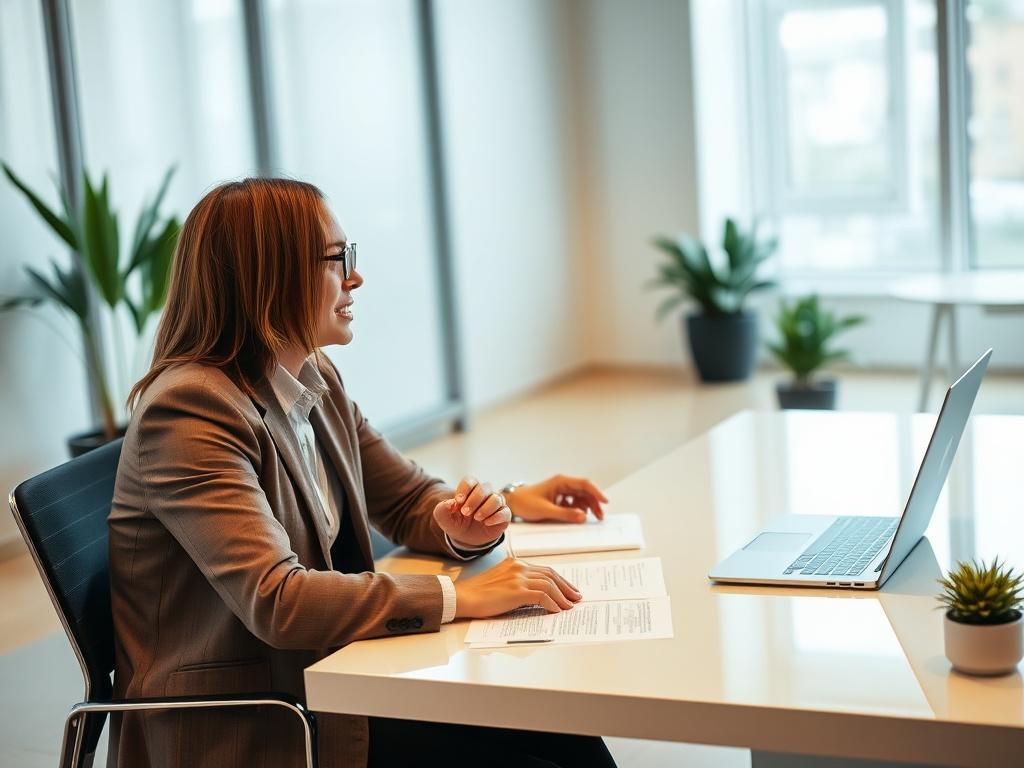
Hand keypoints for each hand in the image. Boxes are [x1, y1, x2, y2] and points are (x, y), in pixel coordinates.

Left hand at [433, 476, 511, 547]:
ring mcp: (496, 504)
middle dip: (474, 500)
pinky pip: (506, 512)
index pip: (470, 481)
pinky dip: (496, 517)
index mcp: (470, 490)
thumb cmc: (456, 523)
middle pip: (485, 487)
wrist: (465, 538)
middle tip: (465, 512)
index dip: (465, 489)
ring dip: (486, 508)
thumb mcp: (444, 518)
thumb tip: (451, 502)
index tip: (458, 501)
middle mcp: (485, 494)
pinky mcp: (504, 516)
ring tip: (477, 518)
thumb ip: (442, 509)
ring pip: (497, 498)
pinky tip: (487, 523)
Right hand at [454, 556, 581, 617]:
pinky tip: (556, 611)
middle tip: (576, 597)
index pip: (544, 570)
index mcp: (515, 564)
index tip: (568, 589)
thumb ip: (516, 582)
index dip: (559, 580)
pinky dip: (553, 603)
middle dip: (566, 587)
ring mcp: (518, 578)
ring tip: (569, 607)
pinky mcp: (517, 591)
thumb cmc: (478, 593)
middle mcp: (519, 567)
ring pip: (549, 585)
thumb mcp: (500, 582)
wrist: (463, 596)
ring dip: (562, 597)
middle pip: (550, 575)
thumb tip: (535, 595)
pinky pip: (542, 596)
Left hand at [508, 474, 608, 522]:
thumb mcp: (546, 510)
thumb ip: (565, 514)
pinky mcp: (559, 498)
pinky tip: (576, 517)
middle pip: (585, 492)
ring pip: (580, 498)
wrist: (512, 503)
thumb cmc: (526, 502)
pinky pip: (573, 502)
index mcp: (561, 481)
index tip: (605, 502)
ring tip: (589, 518)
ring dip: (586, 507)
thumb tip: (582, 517)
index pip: (584, 484)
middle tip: (599, 516)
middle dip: (593, 503)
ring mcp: (561, 491)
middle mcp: (563, 484)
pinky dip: (577, 509)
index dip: (596, 492)